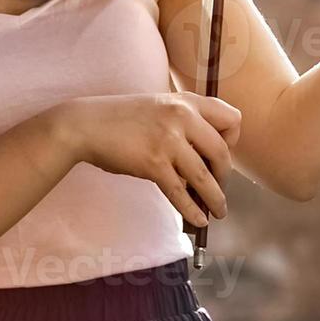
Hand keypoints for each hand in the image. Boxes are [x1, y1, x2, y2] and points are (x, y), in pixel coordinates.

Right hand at [50, 91, 240, 227]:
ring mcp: (168, 140)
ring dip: (216, 199)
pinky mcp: (154, 163)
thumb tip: (207, 154)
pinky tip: (198, 219)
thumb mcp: (160, 106)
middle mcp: (182, 116)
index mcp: (187, 101)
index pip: (232, 118)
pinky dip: (192, 210)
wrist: (87, 124)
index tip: (221, 154)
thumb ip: (184, 121)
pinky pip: (181, 192)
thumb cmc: (123, 119)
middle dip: (225, 176)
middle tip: (219, 187)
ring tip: (219, 212)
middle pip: (222, 152)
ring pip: (205, 177)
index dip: (233, 140)